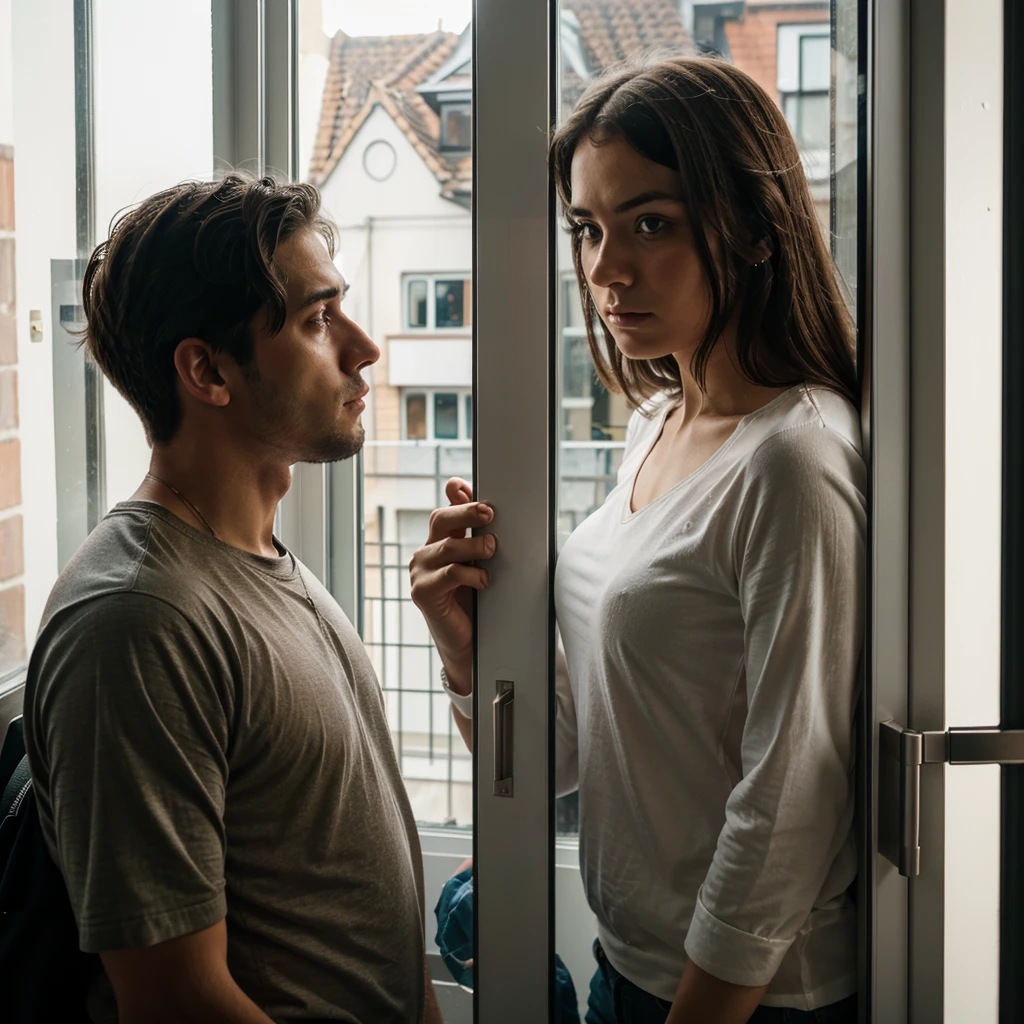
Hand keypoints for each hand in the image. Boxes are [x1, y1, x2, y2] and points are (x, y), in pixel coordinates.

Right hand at [409, 478, 496, 691]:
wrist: (468, 643)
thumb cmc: (477, 603)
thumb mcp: (482, 566)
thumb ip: (483, 540)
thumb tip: (494, 512)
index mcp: (442, 542)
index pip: (446, 510)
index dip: (456, 497)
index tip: (466, 486)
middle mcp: (427, 553)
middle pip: (441, 519)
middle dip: (466, 511)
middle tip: (489, 513)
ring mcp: (421, 572)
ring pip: (447, 546)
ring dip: (473, 545)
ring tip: (491, 549)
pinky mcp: (422, 592)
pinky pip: (448, 574)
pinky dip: (469, 574)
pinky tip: (483, 581)